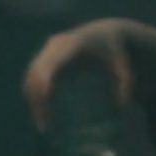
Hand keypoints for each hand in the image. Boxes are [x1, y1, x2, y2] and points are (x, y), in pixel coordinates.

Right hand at [23, 17, 155, 130]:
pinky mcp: (44, 57)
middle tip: (44, 125)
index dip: (43, 81)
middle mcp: (55, 45)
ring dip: (32, 100)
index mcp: (73, 44)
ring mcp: (47, 50)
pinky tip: (41, 112)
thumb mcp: (122, 64)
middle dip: (36, 99)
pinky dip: (33, 94)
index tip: (44, 102)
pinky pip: (32, 76)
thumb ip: (125, 82)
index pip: (52, 63)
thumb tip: (121, 106)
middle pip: (36, 73)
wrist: (103, 31)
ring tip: (43, 123)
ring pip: (30, 77)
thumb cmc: (113, 49)